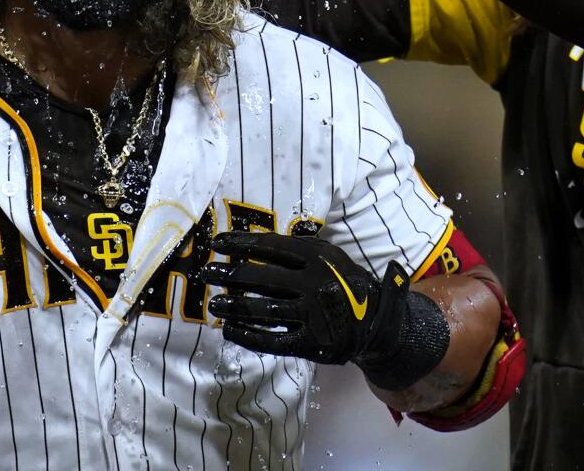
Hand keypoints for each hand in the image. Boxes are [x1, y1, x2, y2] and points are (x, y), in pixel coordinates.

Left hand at [203, 231, 409, 365]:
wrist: (377, 322)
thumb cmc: (344, 282)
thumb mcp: (329, 255)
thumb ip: (298, 247)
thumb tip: (254, 239)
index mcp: (318, 258)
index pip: (270, 247)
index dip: (240, 244)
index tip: (217, 242)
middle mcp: (315, 284)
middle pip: (261, 278)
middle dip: (228, 275)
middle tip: (206, 274)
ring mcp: (313, 315)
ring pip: (263, 310)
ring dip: (233, 307)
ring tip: (213, 305)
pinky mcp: (312, 342)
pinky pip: (273, 340)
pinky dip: (248, 336)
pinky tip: (229, 331)